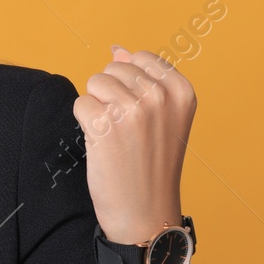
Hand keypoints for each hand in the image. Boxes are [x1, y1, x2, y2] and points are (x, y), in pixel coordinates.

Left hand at [72, 46, 196, 263]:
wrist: (145, 213)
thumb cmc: (151, 165)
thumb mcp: (163, 118)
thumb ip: (144, 79)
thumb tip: (118, 49)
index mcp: (182, 92)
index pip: (141, 58)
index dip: (131, 85)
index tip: (142, 116)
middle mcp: (160, 97)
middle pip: (114, 69)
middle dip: (112, 95)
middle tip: (127, 131)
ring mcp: (133, 110)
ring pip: (95, 82)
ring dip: (97, 108)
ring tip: (114, 136)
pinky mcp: (105, 126)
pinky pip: (81, 103)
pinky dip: (84, 123)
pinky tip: (102, 145)